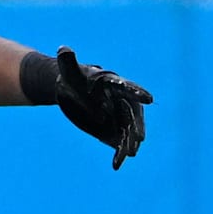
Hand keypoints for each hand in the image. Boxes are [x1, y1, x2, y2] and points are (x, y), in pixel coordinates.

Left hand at [55, 47, 153, 169]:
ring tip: (129, 153)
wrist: (73, 93)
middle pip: (133, 114)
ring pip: (128, 131)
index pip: (128, 88)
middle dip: (136, 125)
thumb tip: (63, 49)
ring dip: (130, 142)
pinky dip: (119, 154)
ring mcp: (120, 118)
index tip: (149, 98)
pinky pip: (119, 143)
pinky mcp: (115, 131)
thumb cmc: (74, 78)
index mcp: (115, 84)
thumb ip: (68, 62)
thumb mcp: (69, 71)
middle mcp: (123, 102)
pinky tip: (117, 164)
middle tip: (140, 137)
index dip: (138, 92)